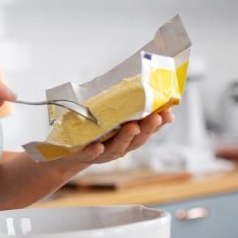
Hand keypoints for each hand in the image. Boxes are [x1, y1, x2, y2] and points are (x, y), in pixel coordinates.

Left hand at [49, 108, 174, 168]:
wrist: (69, 155)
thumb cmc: (93, 132)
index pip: (147, 130)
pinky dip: (95, 151)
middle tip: (156, 117)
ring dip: (126, 138)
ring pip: (117, 148)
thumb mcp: (108, 118)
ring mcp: (102, 153)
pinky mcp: (83, 156)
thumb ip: (121, 105)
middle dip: (148, 129)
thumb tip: (135, 82)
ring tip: (133, 127)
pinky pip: (90, 154)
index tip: (169, 113)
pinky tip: (98, 146)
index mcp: (127, 136)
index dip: (159, 123)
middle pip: (137, 140)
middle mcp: (119, 147)